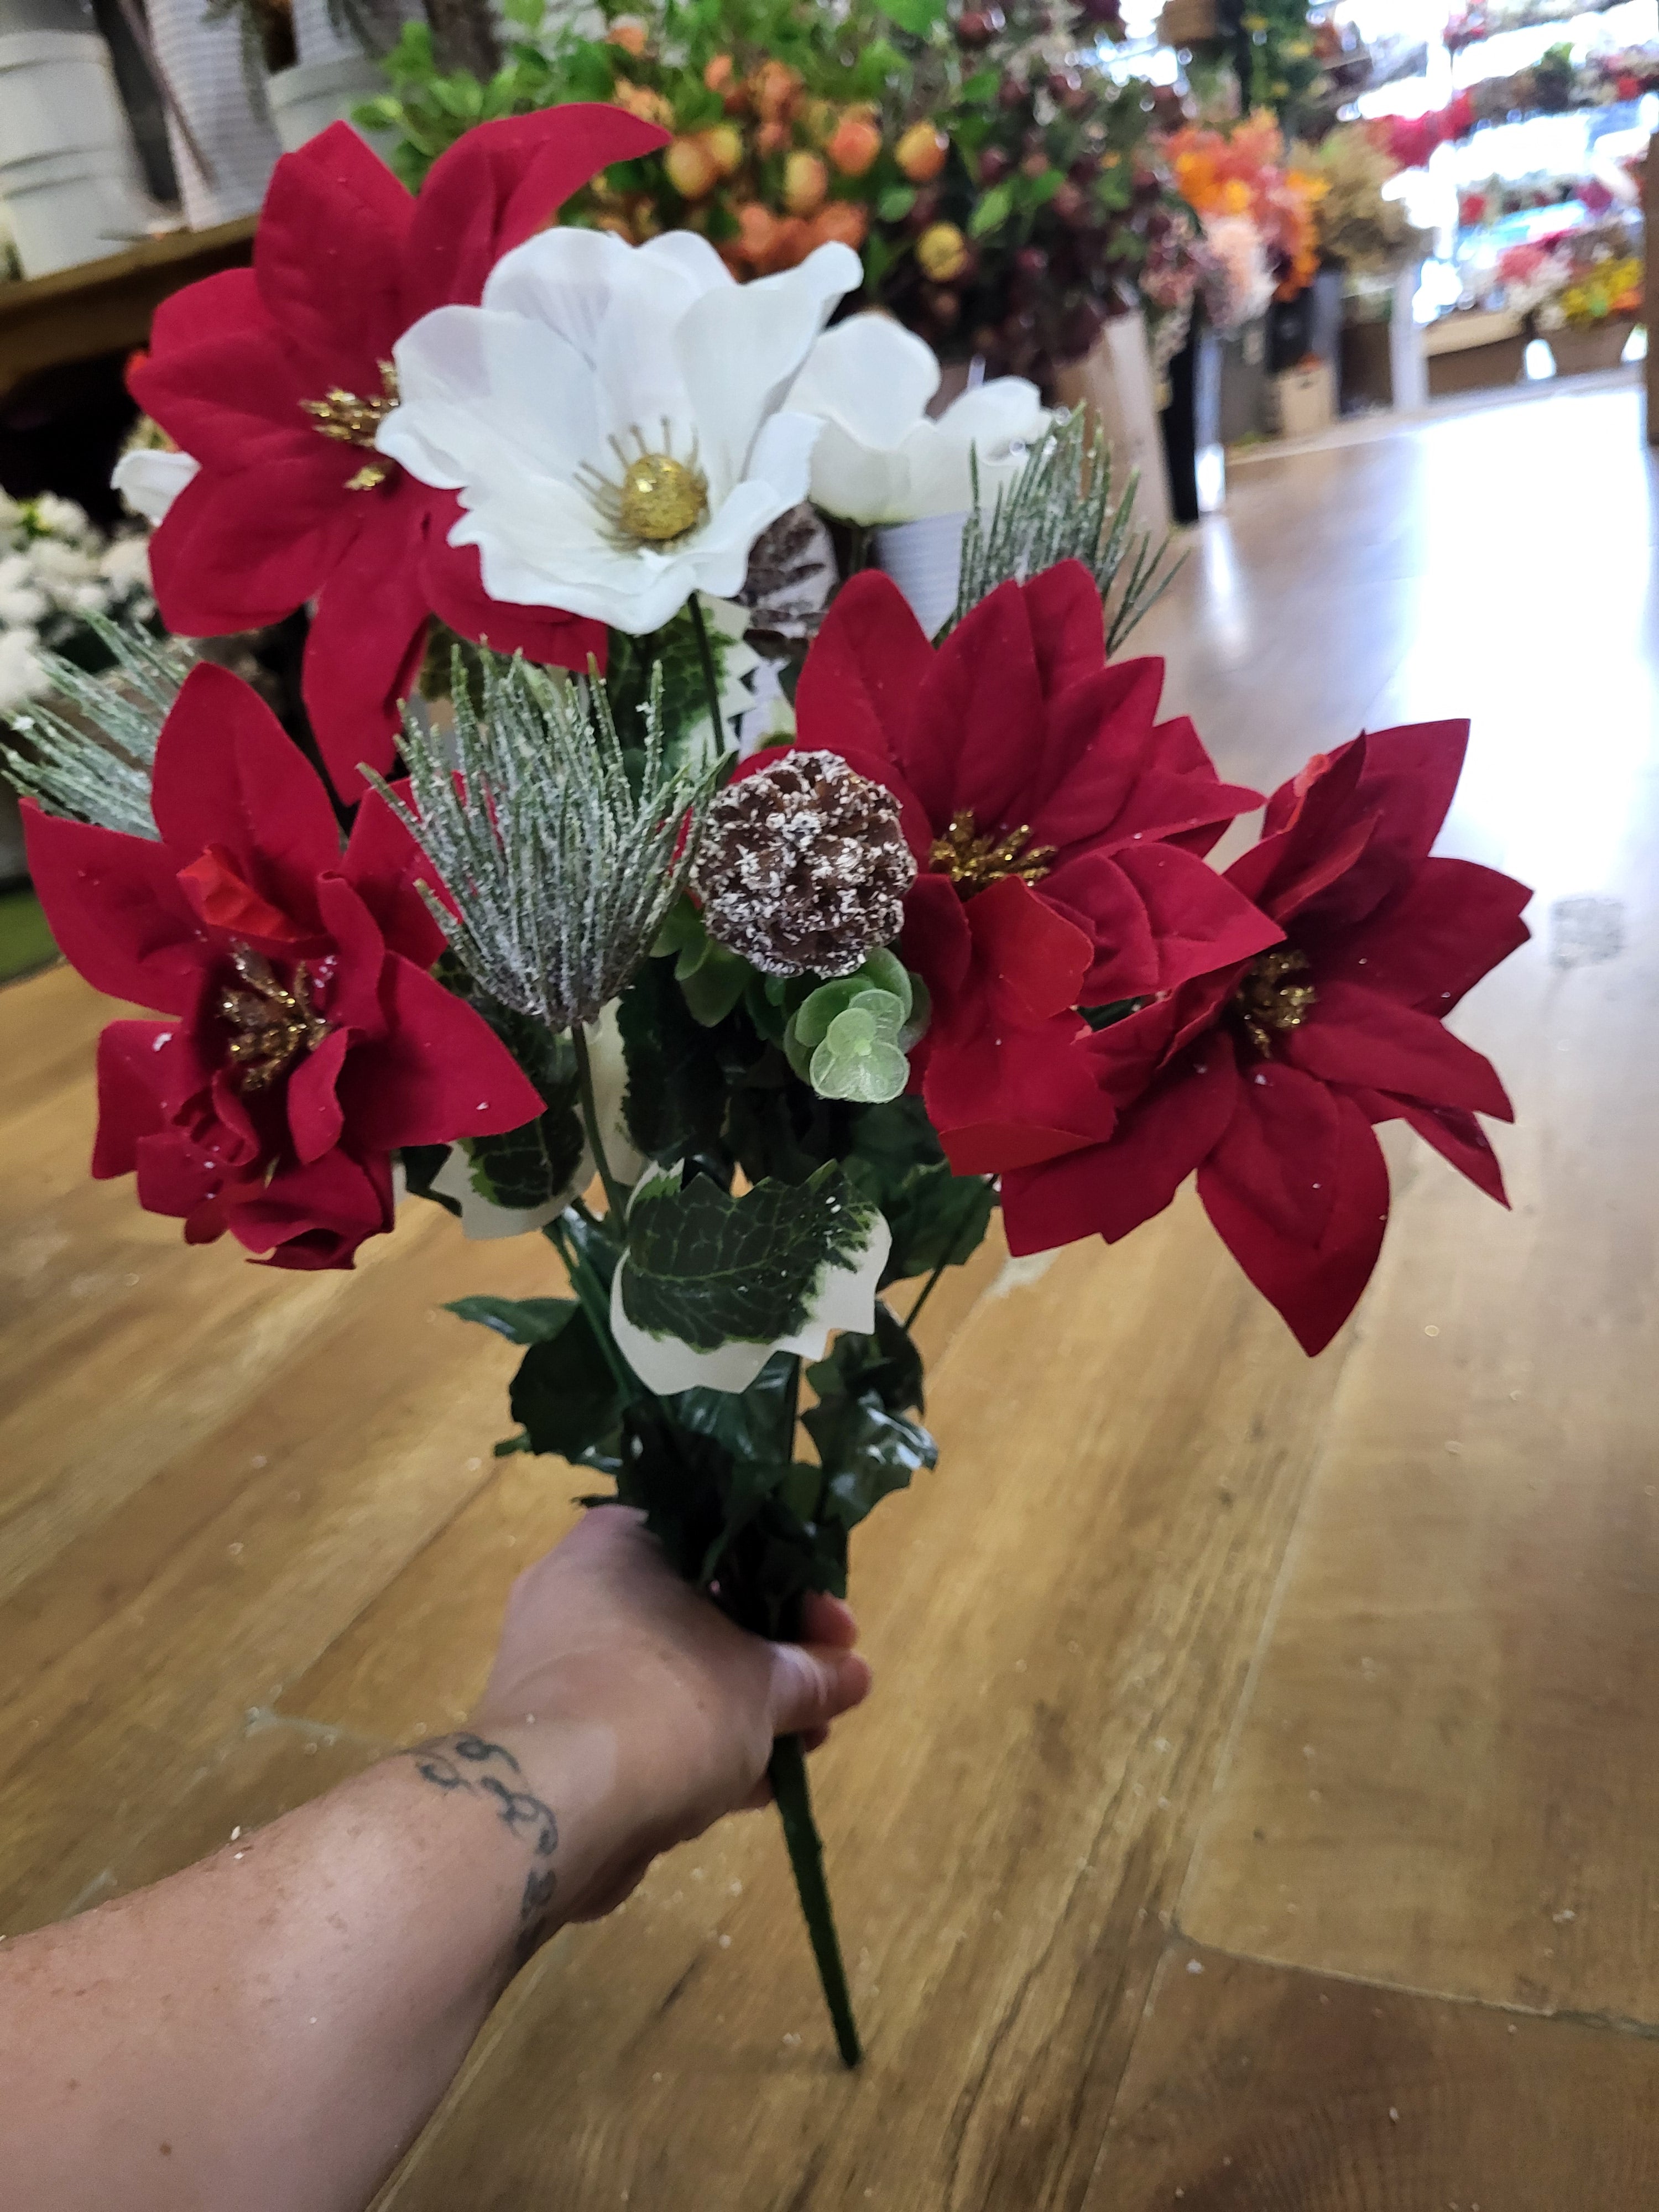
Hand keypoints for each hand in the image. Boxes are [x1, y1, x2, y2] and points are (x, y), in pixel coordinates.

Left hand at [470, 1508, 870, 1917]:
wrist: (552, 1812)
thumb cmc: (664, 1708)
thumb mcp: (762, 1685)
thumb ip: (812, 1675)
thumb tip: (855, 1674)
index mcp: (622, 1539)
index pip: (726, 1541)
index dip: (795, 1587)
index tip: (838, 1636)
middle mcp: (580, 1587)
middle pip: (701, 1613)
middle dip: (771, 1662)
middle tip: (824, 1698)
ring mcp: (559, 1664)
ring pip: (674, 1675)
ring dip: (741, 1712)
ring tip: (798, 1750)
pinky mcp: (555, 1734)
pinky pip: (641, 1724)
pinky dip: (694, 1749)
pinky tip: (752, 1788)